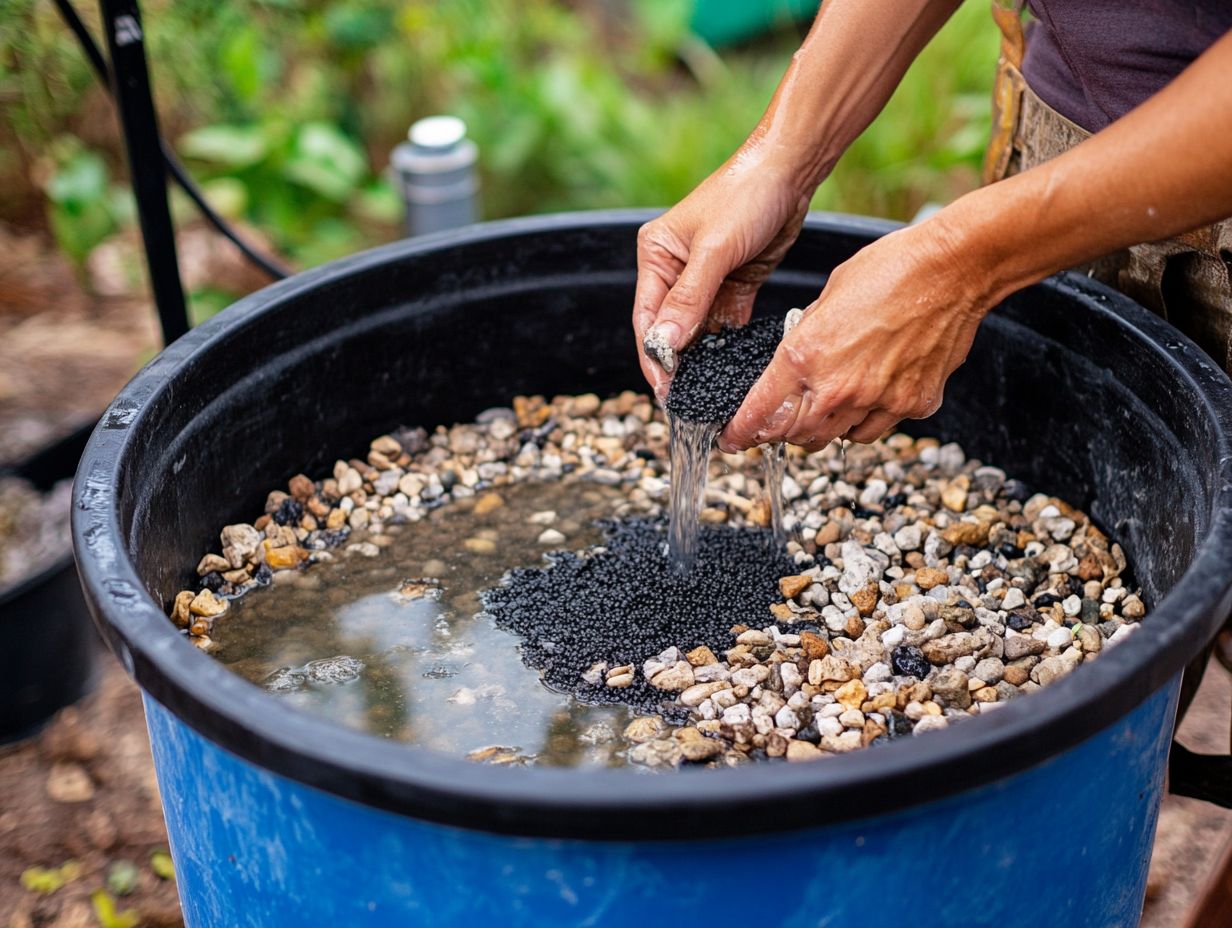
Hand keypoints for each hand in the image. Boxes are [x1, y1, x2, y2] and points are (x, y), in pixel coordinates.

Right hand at [633, 143, 811, 398]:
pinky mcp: (733, 286)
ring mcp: (704, 281)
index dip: (655, 358)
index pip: (647, 319)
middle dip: (677, 366)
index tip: (664, 391)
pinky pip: (725, 326)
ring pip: (698, 333)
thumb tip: (665, 345)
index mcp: (656, 257)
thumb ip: (690, 300)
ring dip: (702, 361)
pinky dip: (728, 347)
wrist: (790, 171)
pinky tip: (732, 372)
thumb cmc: (745, 195)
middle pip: (670, 330)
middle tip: (686, 402)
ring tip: (708, 394)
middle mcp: (674, 271)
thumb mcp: (715, 250)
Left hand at [717, 219, 992, 451]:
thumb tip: (794, 357)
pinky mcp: (913, 405)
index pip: (761, 413)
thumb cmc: (890, 269)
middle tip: (778, 423)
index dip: (741, 432)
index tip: (730, 439)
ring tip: (829, 403)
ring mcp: (879, 402)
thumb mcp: (826, 297)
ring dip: (825, 428)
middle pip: (796, 436)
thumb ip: (805, 337)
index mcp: (805, 356)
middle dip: (782, 433)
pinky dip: (867, 419)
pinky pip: (879, 427)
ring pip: (837, 438)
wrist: (954, 268)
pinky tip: (870, 393)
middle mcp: (839, 388)